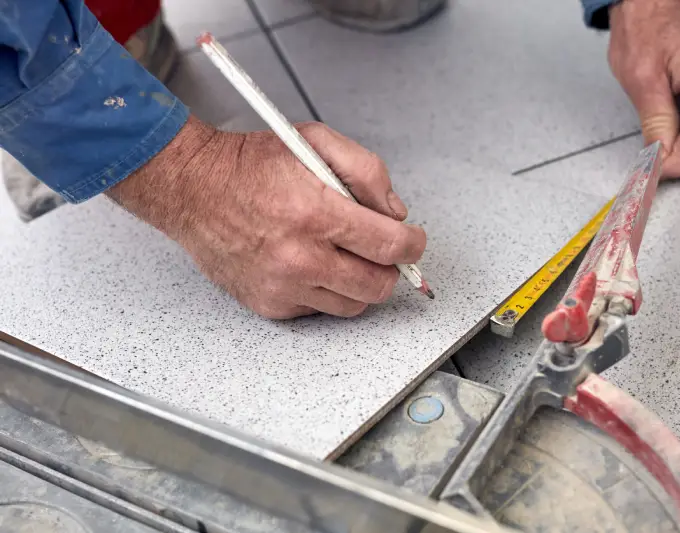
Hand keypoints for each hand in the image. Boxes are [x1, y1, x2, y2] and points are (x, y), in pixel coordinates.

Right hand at [108, 116, 425, 318]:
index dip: (412, 245)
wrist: (191, 189)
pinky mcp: (269, 303)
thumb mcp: (316, 142)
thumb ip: (367, 171)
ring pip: (352, 304)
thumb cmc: (249, 165)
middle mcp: (300, 256)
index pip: (390, 246)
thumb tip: (394, 212)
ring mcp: (283, 285)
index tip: (413, 242)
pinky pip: (319, 309)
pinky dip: (326, 290)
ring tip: (346, 256)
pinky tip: (312, 264)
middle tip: (382, 252)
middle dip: (390, 268)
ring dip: (360, 282)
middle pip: (377, 285)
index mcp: (316, 212)